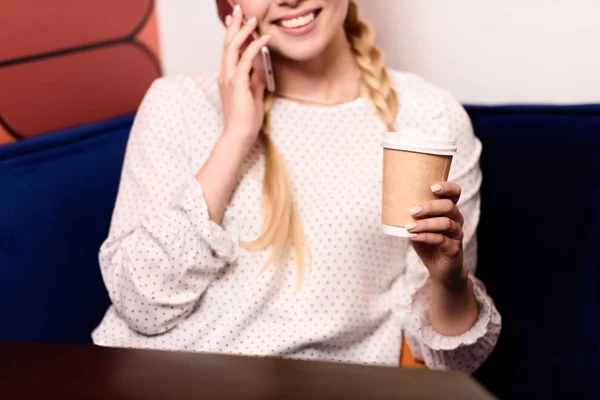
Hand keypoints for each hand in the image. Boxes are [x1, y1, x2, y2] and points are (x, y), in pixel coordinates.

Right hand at [218, 5, 270, 146]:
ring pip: (234, 48)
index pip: (229, 51)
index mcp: (227, 77)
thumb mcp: (254, 95)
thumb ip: (255, 81)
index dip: (232, 34)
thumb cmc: (246, 119)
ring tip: (252, 18)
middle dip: (234, 25)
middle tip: (239, 10)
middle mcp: (225, 75)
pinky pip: (246, 59)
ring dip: (243, 31)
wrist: (239, 134)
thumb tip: (261, 69)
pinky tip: (264, 38)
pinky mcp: (237, 83)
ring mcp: (229, 78)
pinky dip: (255, 47)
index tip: (235, 20)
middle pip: (228, 44)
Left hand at [405, 182, 467, 286]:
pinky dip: (425, 237)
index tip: (432, 187)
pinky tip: (412, 237)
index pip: (455, 192)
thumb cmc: (428, 242)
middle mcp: (456, 219)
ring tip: (408, 226)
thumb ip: (412, 214)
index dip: (447, 187)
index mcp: (449, 210)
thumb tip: (391, 201)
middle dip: (430, 206)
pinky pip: (441, 239)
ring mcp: (457, 234)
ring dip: (425, 224)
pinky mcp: (454, 248)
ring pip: (445, 223)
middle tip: (412, 210)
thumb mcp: (419, 225)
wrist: (439, 268)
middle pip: (449, 206)